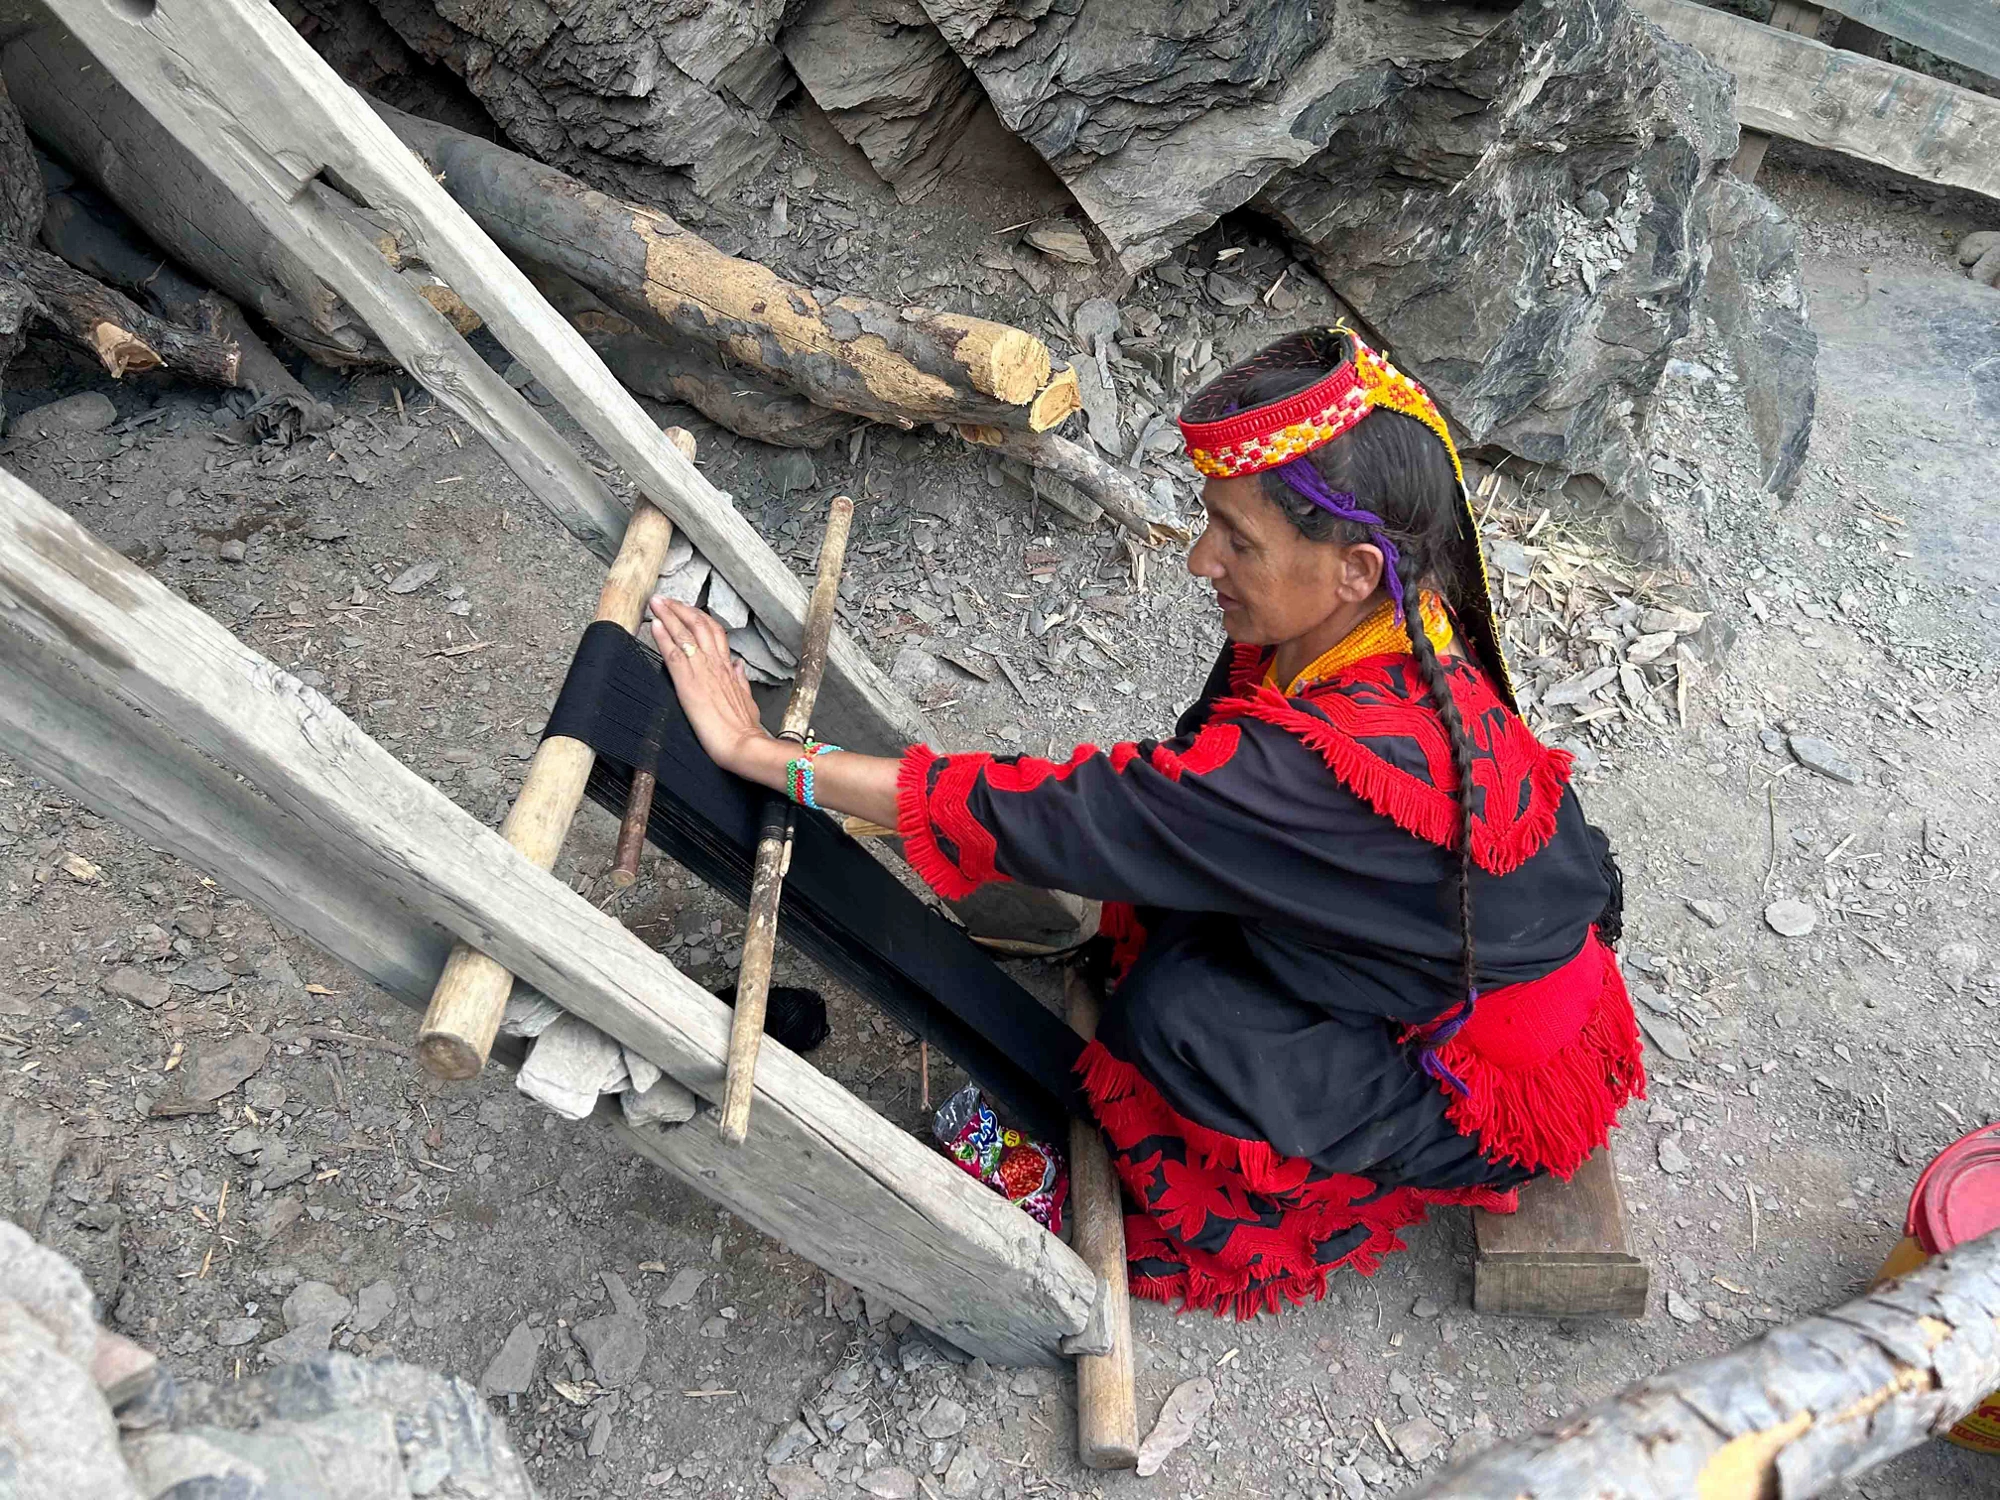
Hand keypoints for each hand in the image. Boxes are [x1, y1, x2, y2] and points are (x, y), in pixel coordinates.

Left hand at [648, 597, 770, 776]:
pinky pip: (673, 653)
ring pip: (685, 633)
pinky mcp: (687, 683)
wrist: (742, 744)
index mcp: (727, 668)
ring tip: (657, 602)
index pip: (714, 632)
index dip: (699, 617)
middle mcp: (715, 663)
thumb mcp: (748, 699)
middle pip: (699, 625)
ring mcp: (701, 670)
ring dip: (669, 614)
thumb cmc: (744, 728)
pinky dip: (664, 637)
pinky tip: (655, 625)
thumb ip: (741, 680)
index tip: (686, 609)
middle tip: (666, 599)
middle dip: (681, 608)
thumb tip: (739, 666)